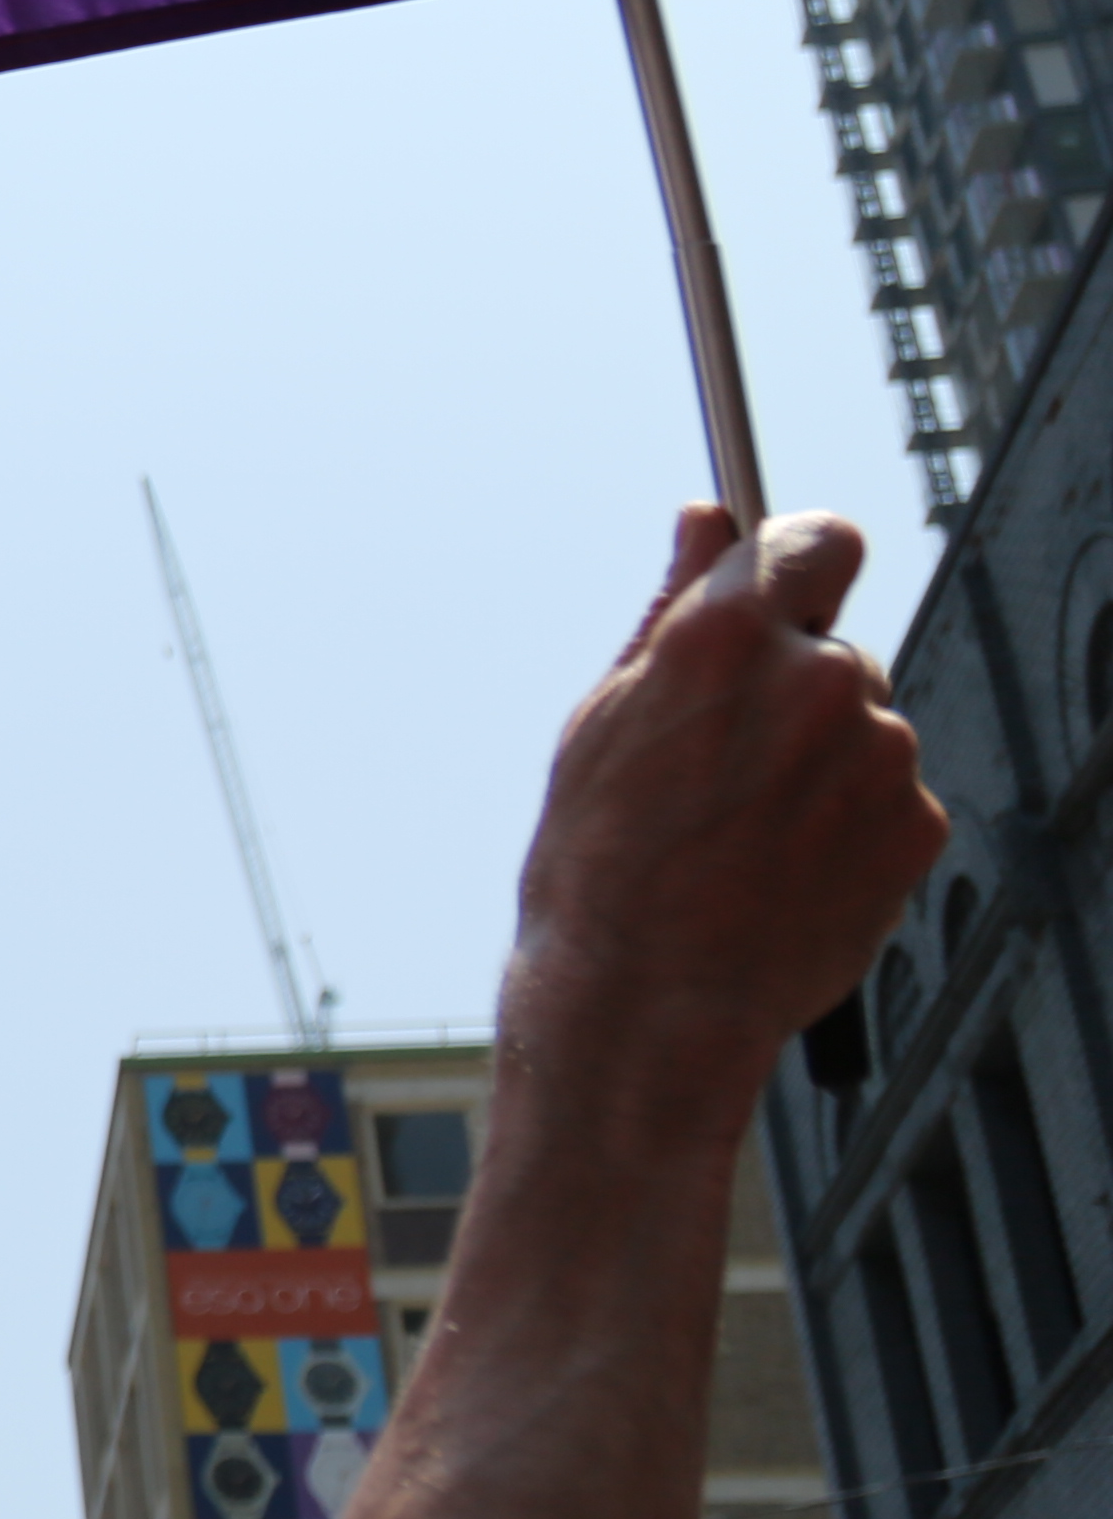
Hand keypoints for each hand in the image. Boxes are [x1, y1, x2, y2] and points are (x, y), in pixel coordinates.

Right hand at [511, 508, 945, 1096]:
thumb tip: (707, 519)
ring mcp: (883, 753)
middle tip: (724, 767)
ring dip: (822, 761)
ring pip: (864, 727)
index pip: (817, 537)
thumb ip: (672, 607)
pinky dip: (850, 822)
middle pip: (834, 646)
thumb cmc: (600, 860)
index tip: (782, 590)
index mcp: (730, 635)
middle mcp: (823, 677)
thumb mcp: (605, 717)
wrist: (648, 999)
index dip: (796, 563)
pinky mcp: (919, 823)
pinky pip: (890, 796)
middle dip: (792, 688)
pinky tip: (784, 868)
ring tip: (746, 834)